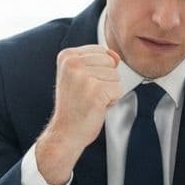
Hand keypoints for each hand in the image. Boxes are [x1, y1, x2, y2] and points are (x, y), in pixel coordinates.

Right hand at [36, 46, 121, 184]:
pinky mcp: (95, 90)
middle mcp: (73, 62)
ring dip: (108, 92)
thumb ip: (97, 61)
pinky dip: (112, 101)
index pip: (102, 51)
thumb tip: (116, 56)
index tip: (83, 85)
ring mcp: (84, 76)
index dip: (99, 70)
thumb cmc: (74, 106)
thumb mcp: (80, 76)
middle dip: (105, 81)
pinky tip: (96, 107)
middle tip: (87, 94)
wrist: (65, 133)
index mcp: (67, 56)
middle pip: (111, 63)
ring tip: (90, 100)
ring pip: (116, 77)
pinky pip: (118, 90)